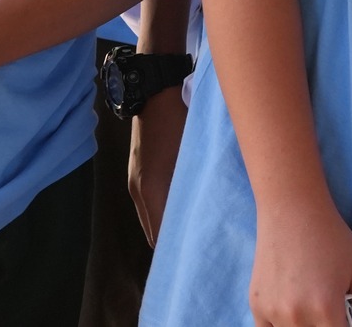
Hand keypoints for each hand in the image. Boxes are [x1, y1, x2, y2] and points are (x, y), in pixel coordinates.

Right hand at [129, 87, 186, 246]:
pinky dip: (163, 211)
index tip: (195, 260)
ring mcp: (136, 179)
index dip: (177, 248)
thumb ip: (200, 179)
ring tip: (192, 238)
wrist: (154, 90)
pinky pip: (150, 202)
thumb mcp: (193, 149)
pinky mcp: (140, 170)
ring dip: (168, 227)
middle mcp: (138, 189)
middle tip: (197, 253)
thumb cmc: (178, 118)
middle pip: (154, 229)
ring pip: (152, 216)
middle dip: (172, 243)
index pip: (161, 233)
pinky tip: (182, 213)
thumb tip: (215, 206)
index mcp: (151, 188)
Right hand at [249, 194, 351, 326]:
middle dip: (328, 326)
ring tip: (313, 300)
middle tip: (332, 308)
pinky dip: (284, 324)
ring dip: (307, 326)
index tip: (345, 318)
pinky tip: (294, 306)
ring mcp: (272, 313)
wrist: (292, 211)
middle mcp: (296, 317)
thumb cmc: (333, 239)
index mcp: (326, 309)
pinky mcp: (256, 307)